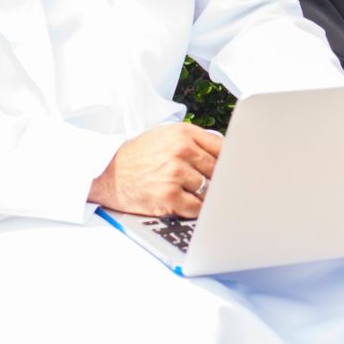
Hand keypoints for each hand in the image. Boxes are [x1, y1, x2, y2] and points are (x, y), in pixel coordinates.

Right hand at [88, 122, 222, 217]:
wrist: (108, 172)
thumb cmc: (139, 155)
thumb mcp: (166, 135)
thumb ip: (194, 140)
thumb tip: (225, 152)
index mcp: (184, 133)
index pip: (222, 146)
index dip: (230, 160)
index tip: (235, 169)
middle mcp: (181, 150)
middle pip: (219, 169)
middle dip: (217, 180)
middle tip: (215, 186)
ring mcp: (175, 173)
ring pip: (208, 189)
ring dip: (205, 196)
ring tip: (193, 195)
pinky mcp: (168, 196)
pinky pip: (196, 208)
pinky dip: (195, 210)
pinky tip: (186, 205)